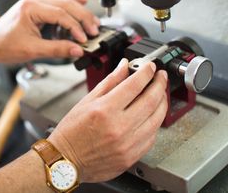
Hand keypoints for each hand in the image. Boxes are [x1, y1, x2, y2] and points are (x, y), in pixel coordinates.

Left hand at [0, 0, 99, 63]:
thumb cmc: (3, 45)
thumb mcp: (32, 50)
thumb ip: (57, 49)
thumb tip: (77, 50)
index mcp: (31, 7)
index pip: (60, 14)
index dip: (75, 27)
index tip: (84, 39)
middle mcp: (33, 1)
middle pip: (65, 4)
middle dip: (82, 17)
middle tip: (94, 29)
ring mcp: (35, 2)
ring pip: (63, 0)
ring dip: (79, 10)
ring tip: (92, 21)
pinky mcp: (36, 7)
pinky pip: (57, 0)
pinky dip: (70, 3)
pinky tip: (80, 3)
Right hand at [48, 59, 167, 182]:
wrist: (65, 160)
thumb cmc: (72, 131)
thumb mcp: (87, 101)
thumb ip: (110, 81)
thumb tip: (124, 66)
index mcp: (105, 110)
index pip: (135, 84)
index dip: (147, 72)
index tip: (150, 67)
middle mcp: (118, 127)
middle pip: (151, 100)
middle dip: (160, 84)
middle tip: (160, 77)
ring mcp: (127, 144)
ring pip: (157, 119)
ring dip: (162, 102)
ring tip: (159, 94)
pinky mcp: (131, 157)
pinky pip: (152, 136)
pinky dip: (155, 122)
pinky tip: (151, 115)